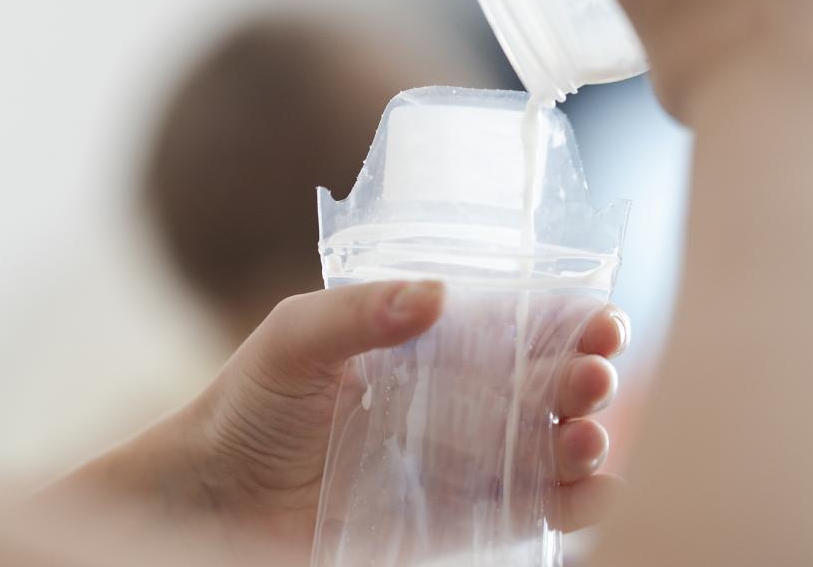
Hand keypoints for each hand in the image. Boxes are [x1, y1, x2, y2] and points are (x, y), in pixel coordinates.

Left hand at [57, 281, 627, 562]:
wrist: (215, 490)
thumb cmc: (249, 402)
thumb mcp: (293, 337)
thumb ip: (358, 314)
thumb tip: (435, 296)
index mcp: (430, 341)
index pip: (516, 321)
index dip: (566, 317)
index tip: (597, 316)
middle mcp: (457, 395)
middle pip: (545, 382)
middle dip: (584, 376)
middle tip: (595, 375)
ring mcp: (462, 458)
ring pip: (548, 446)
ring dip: (584, 439)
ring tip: (584, 435)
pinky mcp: (457, 517)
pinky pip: (527, 508)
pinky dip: (570, 502)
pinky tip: (588, 490)